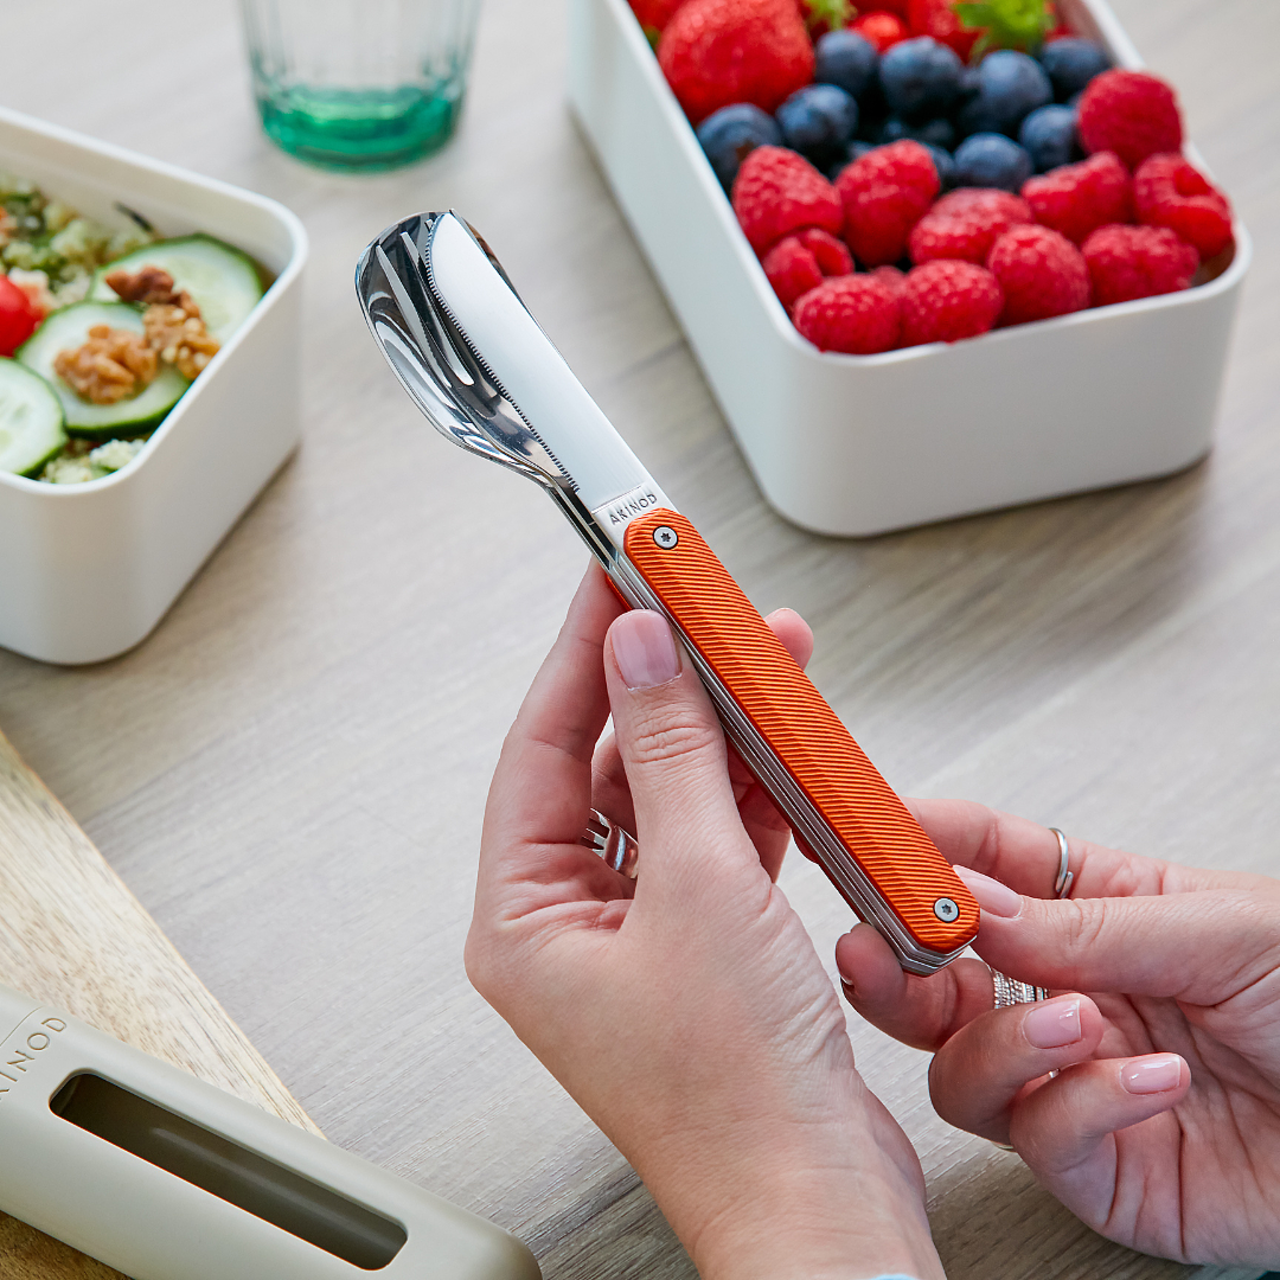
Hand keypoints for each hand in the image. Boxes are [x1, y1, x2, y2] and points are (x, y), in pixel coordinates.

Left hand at [466, 566, 942, 1279]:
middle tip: (690, 605)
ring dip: (716, 731)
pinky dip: (749, 791)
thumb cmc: (740, 1097)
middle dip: (659, 685)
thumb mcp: (698, 887)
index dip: (582, 655)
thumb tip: (641, 653)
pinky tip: (779, 746)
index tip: (615, 582)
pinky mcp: (702, 947)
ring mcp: (639, 938)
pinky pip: (713, 842)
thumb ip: (668, 754)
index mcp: (523, 922)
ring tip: (756, 659)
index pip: (539, 749)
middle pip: (604, 767)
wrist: (819, 1201)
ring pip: (668, 798)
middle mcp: (569, 927)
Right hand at [838, 798, 1279, 1267]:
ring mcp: (1076, 1080)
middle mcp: (1069, 993)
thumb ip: (1089, 923)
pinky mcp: (1102, 1167)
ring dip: (1003, 1041)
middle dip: (895, 959)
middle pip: (937, 975)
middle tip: (877, 943)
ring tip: (1075, 1020)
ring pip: (962, 1065)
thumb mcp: (1224, 928)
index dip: (917, 840)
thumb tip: (971, 903)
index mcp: (1096, 909)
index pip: (982, 861)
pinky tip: (1150, 1081)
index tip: (864, 826)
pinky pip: (1043, 1138)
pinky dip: (1086, 1105)